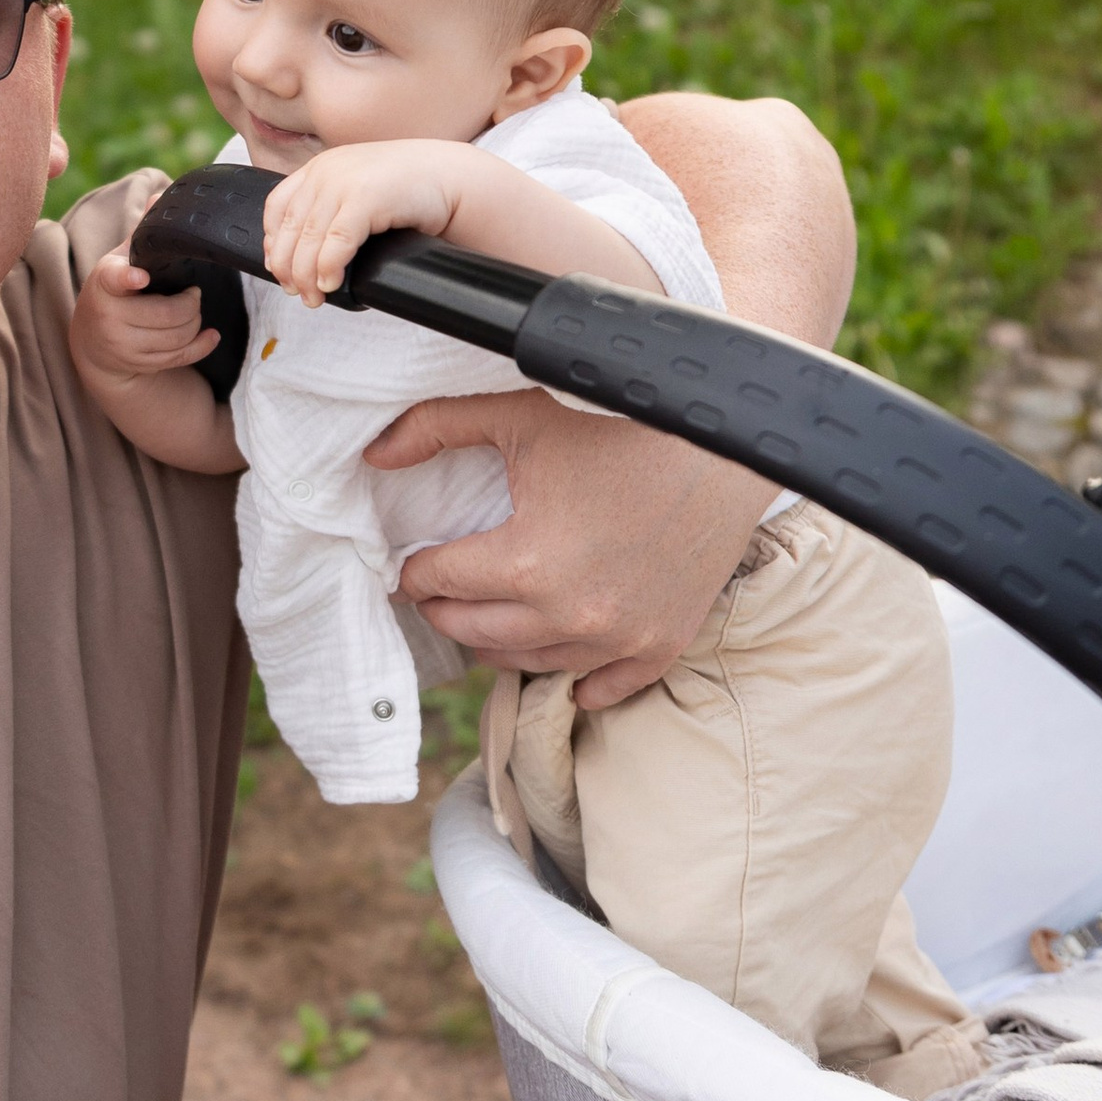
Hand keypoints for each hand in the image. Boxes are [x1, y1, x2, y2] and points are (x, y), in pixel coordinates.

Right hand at [70, 242, 221, 385]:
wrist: (90, 341)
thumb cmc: (113, 291)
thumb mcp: (118, 260)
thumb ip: (140, 233)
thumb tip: (160, 195)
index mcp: (105, 282)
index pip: (115, 278)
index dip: (128, 278)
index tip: (140, 277)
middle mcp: (110, 316)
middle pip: (168, 314)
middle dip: (191, 302)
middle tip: (193, 292)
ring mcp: (123, 345)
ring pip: (177, 336)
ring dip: (195, 321)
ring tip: (193, 307)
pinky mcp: (138, 364)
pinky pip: (179, 357)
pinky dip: (201, 345)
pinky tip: (211, 335)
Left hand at [260, 140, 469, 305]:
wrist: (451, 176)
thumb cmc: (409, 189)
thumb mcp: (359, 191)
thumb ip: (331, 209)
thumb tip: (304, 254)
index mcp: (320, 168)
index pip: (277, 206)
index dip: (273, 242)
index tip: (278, 268)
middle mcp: (326, 171)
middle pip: (289, 229)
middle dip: (287, 268)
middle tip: (296, 292)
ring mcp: (345, 182)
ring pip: (309, 240)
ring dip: (306, 276)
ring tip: (314, 297)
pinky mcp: (366, 198)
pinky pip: (336, 242)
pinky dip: (329, 268)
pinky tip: (332, 283)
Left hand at [375, 385, 763, 708]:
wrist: (728, 438)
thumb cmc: (624, 420)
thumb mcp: (520, 412)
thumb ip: (436, 428)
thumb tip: (374, 455)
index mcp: (527, 561)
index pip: (439, 581)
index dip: (416, 569)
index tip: (412, 564)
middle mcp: (570, 613)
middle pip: (475, 633)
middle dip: (446, 610)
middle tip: (437, 593)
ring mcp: (620, 638)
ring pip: (531, 663)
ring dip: (499, 644)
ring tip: (484, 620)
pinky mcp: (662, 644)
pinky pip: (605, 688)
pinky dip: (579, 680)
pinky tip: (564, 671)